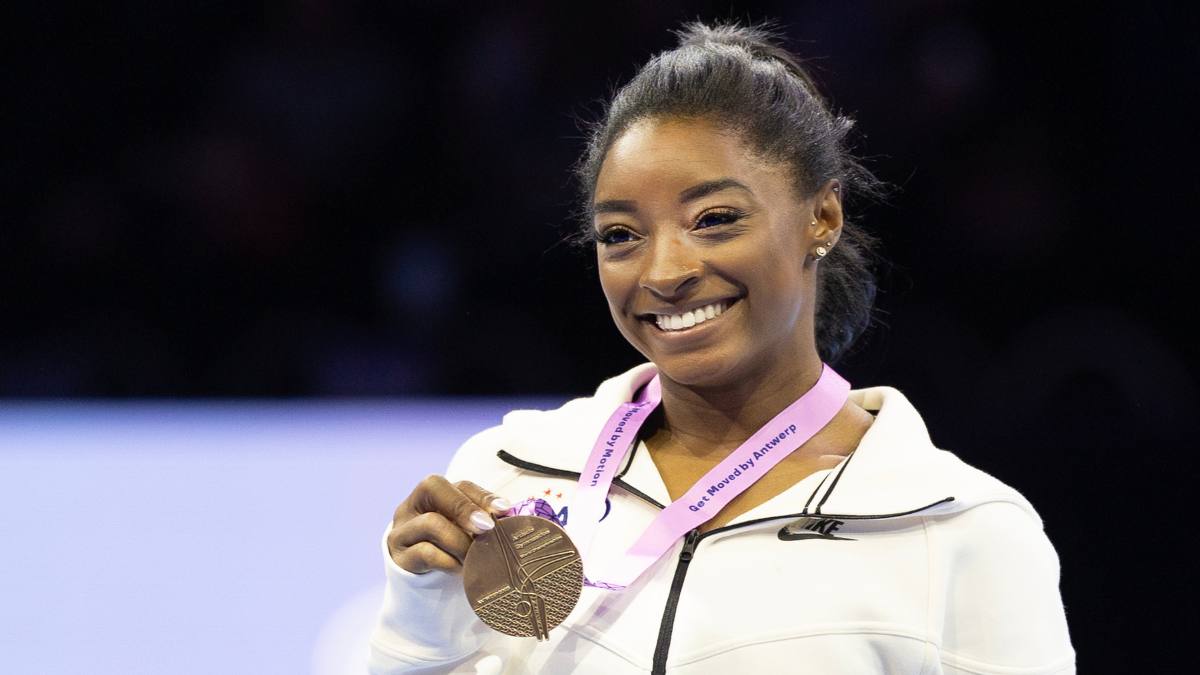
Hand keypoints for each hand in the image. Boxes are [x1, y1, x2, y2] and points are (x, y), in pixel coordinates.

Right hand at [387, 475, 510, 574]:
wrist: (424, 586)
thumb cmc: (452, 552)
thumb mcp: (466, 533)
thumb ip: (483, 520)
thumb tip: (510, 516)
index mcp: (432, 495)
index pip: (459, 484)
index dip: (483, 496)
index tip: (504, 510)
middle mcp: (411, 506)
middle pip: (433, 488)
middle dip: (464, 507)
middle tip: (487, 528)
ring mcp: (401, 531)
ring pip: (431, 523)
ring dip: (460, 542)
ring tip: (477, 557)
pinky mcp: (399, 557)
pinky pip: (426, 553)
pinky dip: (449, 562)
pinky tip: (462, 570)